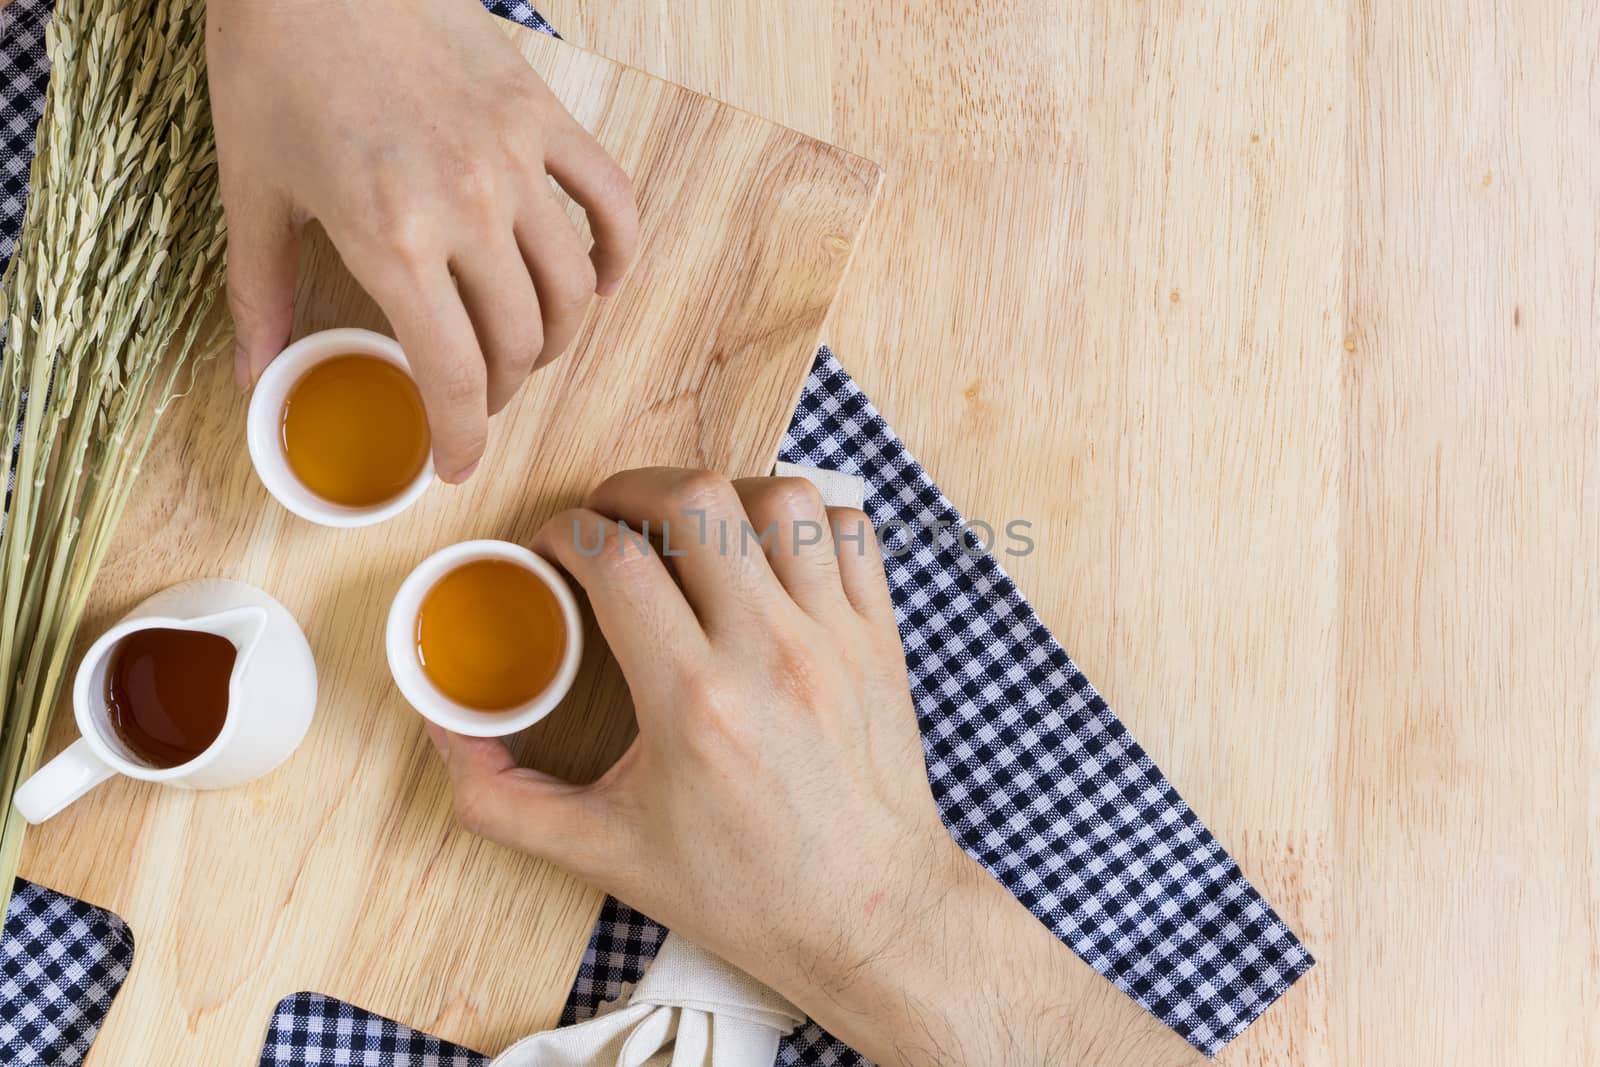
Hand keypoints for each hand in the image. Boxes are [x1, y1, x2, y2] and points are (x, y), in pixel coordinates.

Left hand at [207, 0, 637, 481]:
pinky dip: (616, 253)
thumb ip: (259, 297)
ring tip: (526, 348)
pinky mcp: (545, 118)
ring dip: (555, 338)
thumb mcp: (252, 191)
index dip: (464, 438)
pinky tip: (599, 278)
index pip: (457, 375)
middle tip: (476, 398)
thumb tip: (252, 381)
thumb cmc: (272, 65)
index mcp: (392, 237)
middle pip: (521, 343)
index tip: (459, 465)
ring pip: (572, 290)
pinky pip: (611, 202)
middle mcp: (469, 208)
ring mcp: (517, 161)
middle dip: (502, 393)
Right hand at [428, 469, 1113, 1066]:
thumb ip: (502, 797)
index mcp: (692, 702)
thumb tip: (444, 728)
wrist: (871, 917)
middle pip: (697, 499)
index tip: (551, 550)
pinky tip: (769, 554)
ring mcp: (835, 637)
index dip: (564, 533)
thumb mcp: (602, 855)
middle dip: (632, 488)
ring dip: (724, 494)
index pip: (613, 559)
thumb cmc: (744, 890)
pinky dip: (805, 521)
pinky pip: (850, 531)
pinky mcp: (880, 638)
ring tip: (691, 528)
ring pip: (783, 497)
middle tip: (608, 518)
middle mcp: (769, 652)